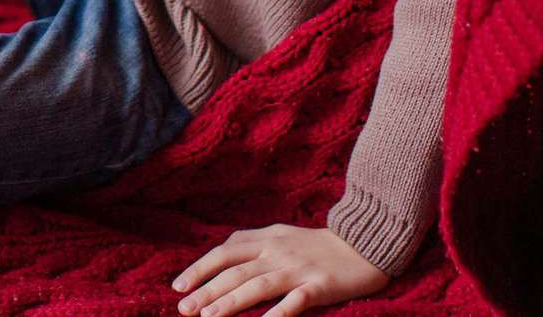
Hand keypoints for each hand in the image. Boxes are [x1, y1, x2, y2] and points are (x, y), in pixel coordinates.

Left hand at [170, 225, 388, 315]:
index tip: (179, 286)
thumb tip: (222, 255)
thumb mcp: (281, 234)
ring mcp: (298, 268)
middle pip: (235, 271)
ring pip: (258, 285)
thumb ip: (253, 243)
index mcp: (266, 238)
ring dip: (231, 301)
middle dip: (206, 290)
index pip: (225, 252)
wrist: (363, 242)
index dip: (200, 268)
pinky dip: (277, 313)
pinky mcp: (320, 285)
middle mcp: (277, 252)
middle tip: (184, 308)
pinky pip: (295, 301)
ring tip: (209, 316)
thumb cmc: (317, 243)